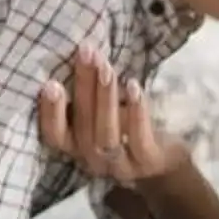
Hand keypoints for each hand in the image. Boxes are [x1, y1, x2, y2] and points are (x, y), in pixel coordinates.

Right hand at [39, 45, 188, 199]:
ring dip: (105, 99)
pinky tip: (134, 87)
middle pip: (83, 126)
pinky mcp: (147, 164)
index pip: (54, 136)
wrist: (168, 159)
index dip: (50, 113)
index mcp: (77, 146)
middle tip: (86, 53)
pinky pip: (139, 141)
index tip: (50, 83)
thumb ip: (89, 93)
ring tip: (107, 68)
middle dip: (83, 87)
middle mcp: (94, 160)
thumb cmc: (129, 126)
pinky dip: (136, 112)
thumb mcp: (104, 111)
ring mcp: (121, 166)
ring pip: (106, 136)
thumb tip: (81, 51)